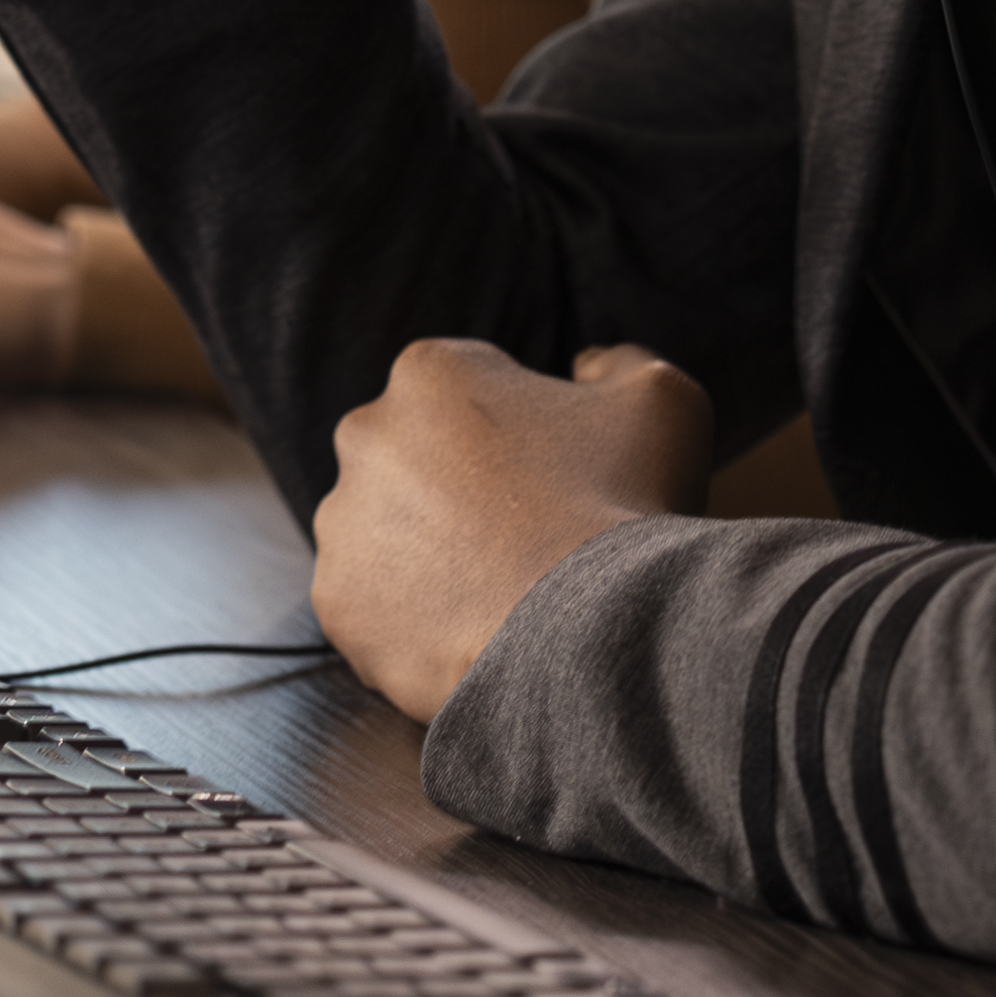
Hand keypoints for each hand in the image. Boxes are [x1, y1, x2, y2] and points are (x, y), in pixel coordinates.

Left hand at [312, 341, 713, 720]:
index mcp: (431, 373)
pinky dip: (411, 622)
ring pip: (386, 536)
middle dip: (458, 491)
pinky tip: (469, 631)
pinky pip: (372, 610)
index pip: (467, 394)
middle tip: (524, 537)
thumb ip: (618, 363)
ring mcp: (342, 524)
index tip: (552, 479)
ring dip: (429, 556)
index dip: (517, 437)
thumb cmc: (624, 506)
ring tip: (498, 591)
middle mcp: (365, 436)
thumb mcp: (660, 401)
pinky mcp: (335, 604)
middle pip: (415, 460)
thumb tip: (586, 365)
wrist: (587, 633)